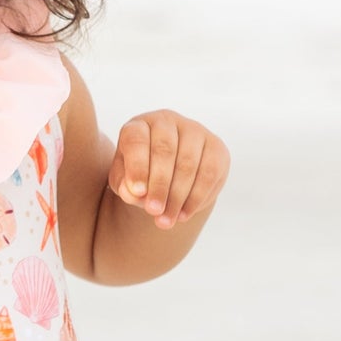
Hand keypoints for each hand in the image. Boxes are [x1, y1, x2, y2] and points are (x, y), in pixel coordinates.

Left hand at [108, 111, 230, 228]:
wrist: (168, 175)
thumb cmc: (140, 175)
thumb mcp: (124, 182)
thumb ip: (124, 185)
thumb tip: (134, 193)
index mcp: (139, 125)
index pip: (136, 140)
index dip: (137, 166)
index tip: (138, 192)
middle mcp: (167, 121)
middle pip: (165, 151)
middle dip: (160, 186)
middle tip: (154, 212)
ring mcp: (194, 130)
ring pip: (189, 163)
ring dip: (178, 196)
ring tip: (167, 219)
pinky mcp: (215, 146)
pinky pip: (209, 173)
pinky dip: (197, 197)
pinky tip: (184, 214)